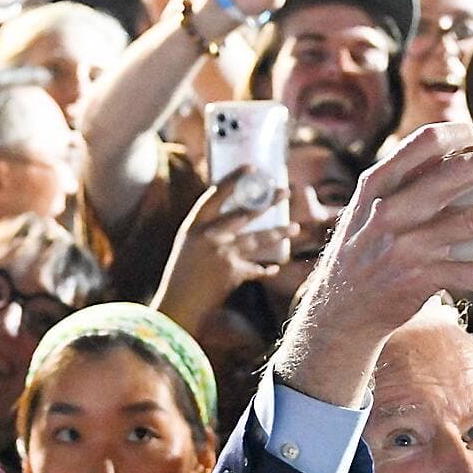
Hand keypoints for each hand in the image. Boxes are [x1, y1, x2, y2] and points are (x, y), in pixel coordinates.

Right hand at [150, 170, 293, 333]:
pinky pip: (256, 268)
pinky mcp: (233, 273)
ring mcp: (222, 254)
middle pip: (245, 213)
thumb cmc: (182, 275)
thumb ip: (209, 231)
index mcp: (193, 225)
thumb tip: (238, 218)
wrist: (177, 305)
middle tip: (287, 191)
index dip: (234, 179)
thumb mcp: (188, 246)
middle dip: (269, 201)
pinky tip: (275, 267)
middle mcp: (208, 236)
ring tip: (296, 228)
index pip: (216, 194)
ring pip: (258, 239)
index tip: (252, 167)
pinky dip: (265, 269)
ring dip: (279, 233)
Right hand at [275, 123, 472, 403]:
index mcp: (378, 184)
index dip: (458, 134)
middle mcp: (390, 210)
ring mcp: (403, 245)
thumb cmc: (368, 251)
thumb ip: (410, 188)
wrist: (339, 311)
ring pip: (470, 224)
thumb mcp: (372, 210)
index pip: (423, 143)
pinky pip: (464, 272)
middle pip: (455, 176)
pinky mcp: (416, 279)